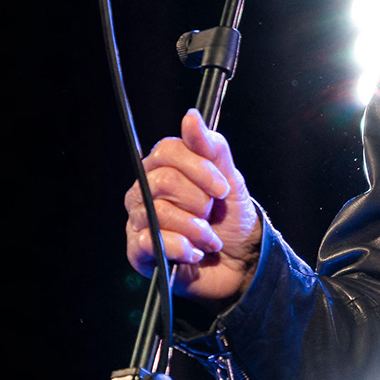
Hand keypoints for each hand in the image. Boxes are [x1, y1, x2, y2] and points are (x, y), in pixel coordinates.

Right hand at [122, 109, 261, 301]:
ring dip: (196, 229)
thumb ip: (212, 148)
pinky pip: (152, 242)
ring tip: (208, 238)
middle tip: (211, 214)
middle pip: (162, 181)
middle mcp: (144, 192)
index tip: (222, 188)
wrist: (240, 263)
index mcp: (163, 169)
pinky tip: (194, 252)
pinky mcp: (138, 253)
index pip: (166, 152)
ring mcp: (139, 222)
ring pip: (160, 213)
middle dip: (199, 201)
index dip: (198, 169)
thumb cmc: (231, 220)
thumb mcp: (230, 181)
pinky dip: (182, 248)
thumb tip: (191, 116)